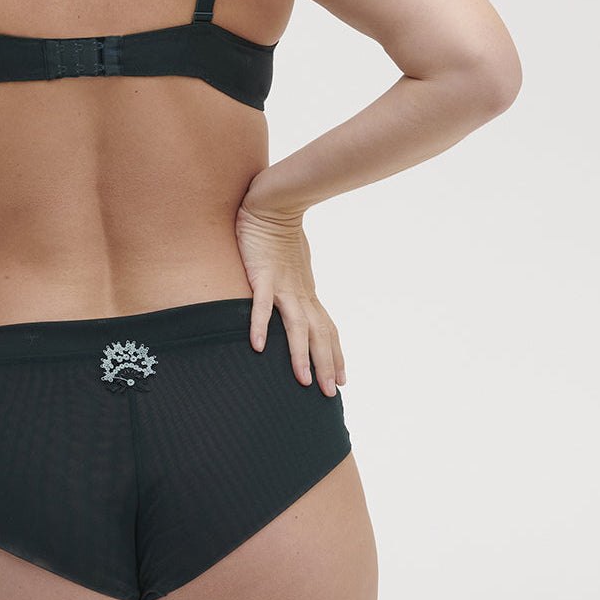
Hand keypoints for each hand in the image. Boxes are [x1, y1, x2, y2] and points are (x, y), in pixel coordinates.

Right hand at [235, 197, 345, 397]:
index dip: (335, 354)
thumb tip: (297, 300)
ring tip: (305, 381)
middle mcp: (300, 293)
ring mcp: (282, 285)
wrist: (275, 204)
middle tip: (331, 394)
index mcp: (307, 293)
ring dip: (301, 354)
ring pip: (296, 326)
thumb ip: (295, 286)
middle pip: (318, 334)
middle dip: (326, 364)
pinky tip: (257, 346)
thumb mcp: (294, 267)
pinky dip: (260, 325)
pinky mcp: (262, 275)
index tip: (342, 380)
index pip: (327, 329)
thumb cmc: (282, 234)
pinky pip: (260, 304)